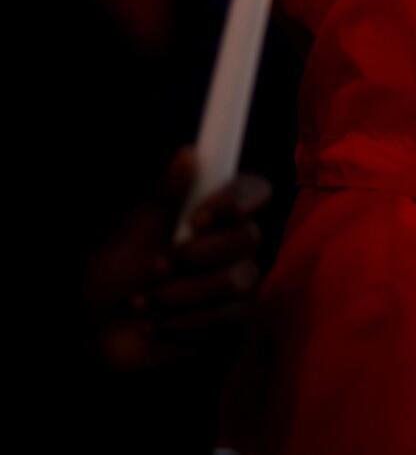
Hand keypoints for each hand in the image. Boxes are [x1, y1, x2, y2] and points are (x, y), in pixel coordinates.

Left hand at [83, 146, 269, 370]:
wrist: (93, 331)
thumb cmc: (113, 275)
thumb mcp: (136, 231)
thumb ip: (167, 196)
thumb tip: (189, 153)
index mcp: (213, 215)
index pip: (255, 190)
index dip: (237, 201)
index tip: (198, 219)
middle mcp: (232, 247)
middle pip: (250, 237)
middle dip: (199, 255)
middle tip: (157, 266)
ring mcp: (236, 285)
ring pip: (239, 281)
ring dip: (183, 293)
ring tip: (144, 302)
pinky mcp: (231, 323)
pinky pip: (228, 318)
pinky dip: (184, 321)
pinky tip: (156, 324)